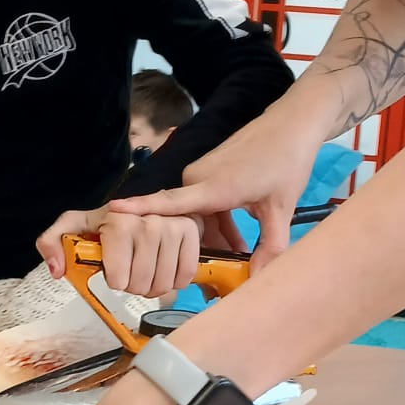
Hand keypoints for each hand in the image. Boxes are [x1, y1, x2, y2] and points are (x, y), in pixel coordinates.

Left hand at [35, 204, 200, 299]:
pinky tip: (165, 269)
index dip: (115, 281)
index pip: (118, 280)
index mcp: (118, 222)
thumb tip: (57, 270)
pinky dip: (175, 281)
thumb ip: (52, 243)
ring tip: (147, 271)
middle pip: (140, 285)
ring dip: (154, 286)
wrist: (140, 206)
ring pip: (163, 284)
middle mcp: (148, 222)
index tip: (114, 270)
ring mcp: (173, 226)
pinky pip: (185, 275)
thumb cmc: (104, 223)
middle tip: (131, 272)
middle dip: (133, 286)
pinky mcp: (191, 232)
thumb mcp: (72, 227)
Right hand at [111, 86, 332, 268]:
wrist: (291, 124)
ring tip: (240, 258)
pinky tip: (238, 239)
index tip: (113, 212)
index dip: (141, 209)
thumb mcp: (281, 209)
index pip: (169, 202)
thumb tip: (261, 279)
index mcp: (214, 186)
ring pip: (197, 216)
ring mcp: (201, 173)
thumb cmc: (286, 161)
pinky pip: (203, 204)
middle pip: (186, 222)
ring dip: (215, 237)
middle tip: (220, 277)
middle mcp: (199, 178)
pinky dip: (218, 222)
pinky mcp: (207, 172)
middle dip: (202, 249)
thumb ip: (271, 247)